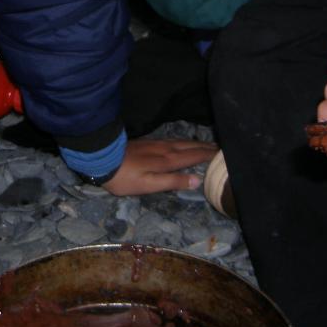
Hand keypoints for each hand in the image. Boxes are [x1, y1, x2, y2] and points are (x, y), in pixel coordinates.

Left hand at [100, 138, 216, 195]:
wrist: (102, 160)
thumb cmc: (125, 178)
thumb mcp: (149, 185)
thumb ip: (173, 182)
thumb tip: (197, 179)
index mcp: (168, 160)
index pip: (194, 156)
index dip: (209, 155)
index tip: (224, 154)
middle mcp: (165, 148)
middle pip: (190, 146)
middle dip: (206, 147)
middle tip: (221, 148)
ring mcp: (156, 144)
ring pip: (182, 141)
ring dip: (196, 143)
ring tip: (207, 145)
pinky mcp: (148, 143)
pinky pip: (173, 140)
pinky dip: (184, 142)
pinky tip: (182, 144)